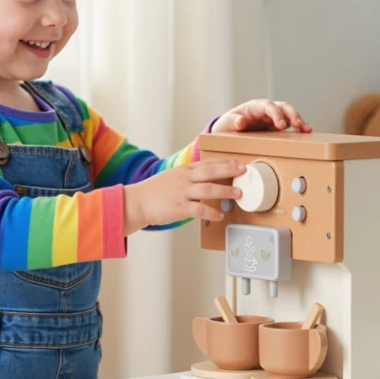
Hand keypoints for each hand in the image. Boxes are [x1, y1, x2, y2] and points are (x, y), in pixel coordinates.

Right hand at [123, 159, 244, 234]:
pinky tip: (220, 215)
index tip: (237, 163)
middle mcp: (184, 179)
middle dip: (229, 171)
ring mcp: (182, 193)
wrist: (136, 202)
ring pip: (208, 190)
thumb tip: (205, 180)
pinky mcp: (179, 208)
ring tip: (238, 193)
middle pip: (211, 172)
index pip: (207, 164)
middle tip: (244, 171)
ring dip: (225, 191)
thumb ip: (188, 178)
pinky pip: (200, 210)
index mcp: (183, 171)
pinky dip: (212, 213)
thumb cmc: (153, 192)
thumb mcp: (171, 178)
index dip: (224, 163)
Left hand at [210, 99, 311, 133]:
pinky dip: (298, 128)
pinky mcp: (276, 127)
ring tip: (307, 130)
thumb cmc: (226, 126)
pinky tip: (306, 133)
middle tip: (299, 125)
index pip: (268, 106)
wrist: (227, 132)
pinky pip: (290, 125)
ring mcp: (273, 118)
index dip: (276, 114)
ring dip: (299, 120)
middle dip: (292, 114)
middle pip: (283, 106)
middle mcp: (266, 110)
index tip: (281, 125)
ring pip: (290, 114)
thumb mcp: (225, 124)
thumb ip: (232, 122)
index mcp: (254, 107)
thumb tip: (241, 122)